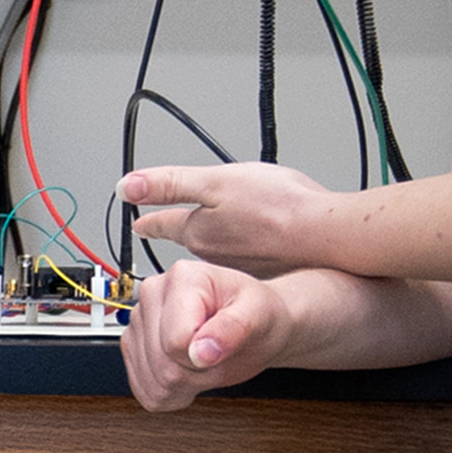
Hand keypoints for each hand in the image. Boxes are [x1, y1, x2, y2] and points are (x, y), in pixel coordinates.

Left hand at [116, 159, 343, 271]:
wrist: (325, 235)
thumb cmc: (277, 206)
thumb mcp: (214, 182)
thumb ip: (169, 184)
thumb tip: (126, 187)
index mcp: (199, 232)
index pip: (163, 225)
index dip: (149, 220)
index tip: (139, 224)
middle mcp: (216, 256)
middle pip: (193, 238)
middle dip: (186, 228)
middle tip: (179, 223)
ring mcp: (242, 265)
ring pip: (221, 248)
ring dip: (220, 238)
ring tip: (226, 226)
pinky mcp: (269, 270)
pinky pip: (248, 257)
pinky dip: (249, 247)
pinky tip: (263, 238)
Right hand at [125, 259, 298, 410]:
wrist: (253, 324)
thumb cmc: (256, 314)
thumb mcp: (258, 316)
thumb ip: (232, 330)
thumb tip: (201, 351)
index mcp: (182, 278)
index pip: (175, 341)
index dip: (203, 358)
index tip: (221, 347)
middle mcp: (153, 294)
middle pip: (162, 364)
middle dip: (196, 374)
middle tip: (217, 357)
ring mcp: (138, 321)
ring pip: (152, 382)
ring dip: (184, 385)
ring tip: (204, 362)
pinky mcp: (132, 346)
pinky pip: (144, 391)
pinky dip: (169, 393)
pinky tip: (187, 373)